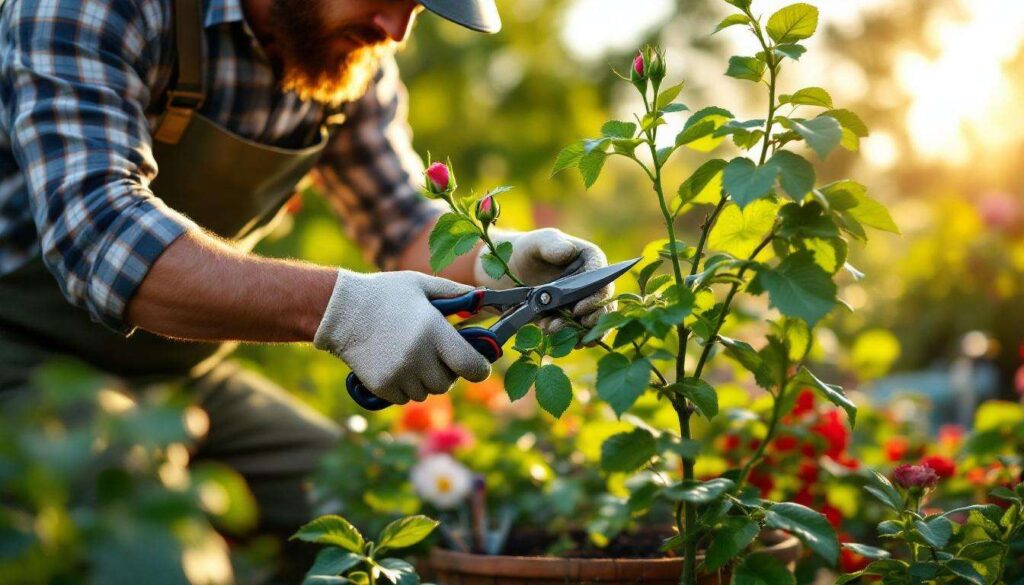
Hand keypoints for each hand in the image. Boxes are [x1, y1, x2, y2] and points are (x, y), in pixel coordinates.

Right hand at [314, 270, 491, 403]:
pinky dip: (403, 387)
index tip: (476, 365)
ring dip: (424, 380)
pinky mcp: (382, 386)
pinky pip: (404, 398)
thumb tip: (486, 299)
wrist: (340, 310)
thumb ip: (456, 293)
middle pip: (447, 383)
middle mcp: (419, 357)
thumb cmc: (385, 293)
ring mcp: (399, 374)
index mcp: (434, 332)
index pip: (472, 367)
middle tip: (433, 354)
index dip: (479, 369)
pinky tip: (394, 365)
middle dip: (446, 371)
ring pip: (426, 392)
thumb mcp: (422, 285)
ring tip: (410, 356)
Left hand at [474, 228, 613, 329]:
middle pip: (604, 308)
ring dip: (575, 332)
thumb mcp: (537, 243)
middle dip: (589, 321)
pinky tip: (547, 331)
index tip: (578, 310)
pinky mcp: (568, 319)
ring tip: (551, 328)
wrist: (508, 271)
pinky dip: (564, 337)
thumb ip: (552, 245)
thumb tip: (568, 251)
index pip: (604, 284)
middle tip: (569, 327)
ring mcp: (581, 303)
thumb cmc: (526, 250)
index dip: (596, 300)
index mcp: (591, 262)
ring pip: (590, 324)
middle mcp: (591, 285)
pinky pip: (574, 333)